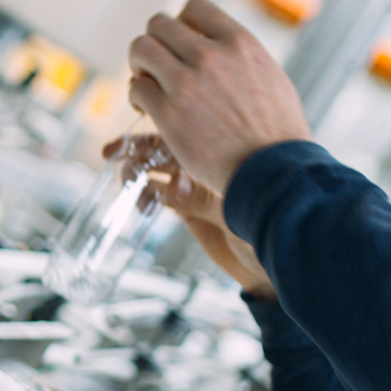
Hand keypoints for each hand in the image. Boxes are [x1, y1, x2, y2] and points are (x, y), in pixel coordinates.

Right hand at [103, 135, 275, 299]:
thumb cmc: (274, 234)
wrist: (277, 268)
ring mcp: (201, 185)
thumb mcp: (239, 214)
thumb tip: (173, 186)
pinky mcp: (191, 209)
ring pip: (161, 167)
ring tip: (125, 179)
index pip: (193, 128)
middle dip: (140, 145)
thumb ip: (205, 200)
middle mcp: (214, 163)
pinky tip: (142, 204)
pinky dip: (146, 195)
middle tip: (113, 151)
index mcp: (231, 152)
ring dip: (138, 169)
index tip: (142, 122)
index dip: (165, 123)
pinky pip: (161, 194)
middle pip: (170, 143)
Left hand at [128, 0, 310, 192]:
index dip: (182, 24)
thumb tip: (218, 47)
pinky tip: (148, 108)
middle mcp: (210, 55)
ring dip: (140, 65)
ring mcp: (187, 83)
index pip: (194, 7)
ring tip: (149, 83)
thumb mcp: (268, 75)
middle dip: (155, 43)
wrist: (271, 169)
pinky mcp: (168, 113)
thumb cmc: (276, 131)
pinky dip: (137, 95)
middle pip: (159, 25)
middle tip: (158, 64)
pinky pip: (137, 88)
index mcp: (238, 42)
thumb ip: (238, 56)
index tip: (181, 44)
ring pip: (141, 50)